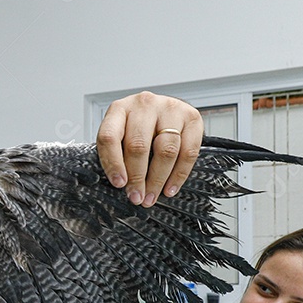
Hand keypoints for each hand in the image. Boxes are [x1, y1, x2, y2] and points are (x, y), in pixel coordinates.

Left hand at [96, 91, 202, 207]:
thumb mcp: (120, 133)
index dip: (113, 163)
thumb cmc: (137, 126)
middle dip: (137, 178)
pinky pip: (188, 152)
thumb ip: (116, 153)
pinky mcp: (192, 117)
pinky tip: (170, 188)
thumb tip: (121, 185)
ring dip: (158, 179)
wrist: (163, 108)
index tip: (119, 184)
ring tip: (151, 197)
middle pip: (139, 146)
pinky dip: (179, 175)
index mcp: (119, 109)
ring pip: (166, 150)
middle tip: (137, 197)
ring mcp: (170, 108)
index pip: (110, 137)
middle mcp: (144, 104)